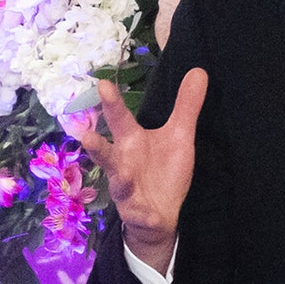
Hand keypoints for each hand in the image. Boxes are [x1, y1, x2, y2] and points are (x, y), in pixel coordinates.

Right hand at [80, 68, 207, 274]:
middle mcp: (122, 162)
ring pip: (118, 183)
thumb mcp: (179, 135)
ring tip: (121, 175)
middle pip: (107, 152)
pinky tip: (147, 214)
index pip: (119, 118)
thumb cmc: (162, 168)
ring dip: (119, 179)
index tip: (103, 84)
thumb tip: (198, 70)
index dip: (112, 102)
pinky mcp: (137, 211)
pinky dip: (142, 213)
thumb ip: (186, 105)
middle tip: (86, 136)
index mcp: (131, 141)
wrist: (159, 213)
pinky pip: (139, 213)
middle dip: (97, 145)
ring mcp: (127, 188)